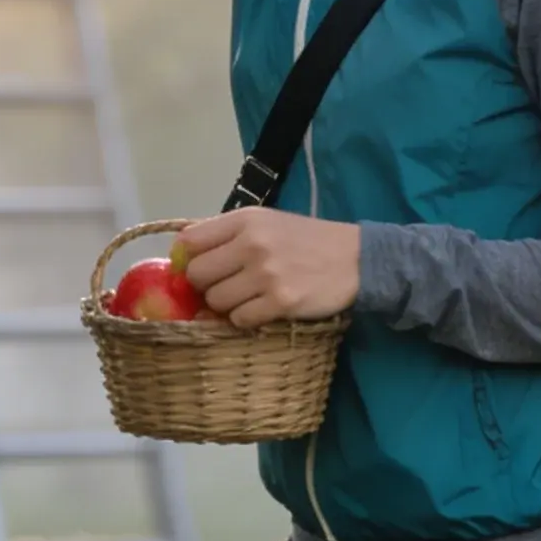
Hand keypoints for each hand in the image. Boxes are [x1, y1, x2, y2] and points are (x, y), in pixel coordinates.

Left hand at [174, 207, 359, 326]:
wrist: (356, 259)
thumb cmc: (306, 241)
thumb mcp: (267, 222)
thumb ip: (227, 235)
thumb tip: (183, 259)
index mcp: (245, 220)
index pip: (189, 241)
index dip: (187, 260)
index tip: (200, 269)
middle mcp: (252, 243)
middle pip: (197, 275)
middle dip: (206, 286)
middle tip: (227, 286)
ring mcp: (266, 274)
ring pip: (216, 301)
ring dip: (227, 306)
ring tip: (249, 297)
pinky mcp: (280, 302)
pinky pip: (240, 320)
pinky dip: (246, 319)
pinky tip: (263, 309)